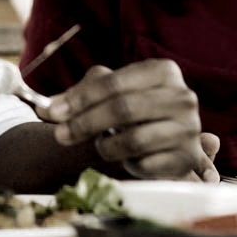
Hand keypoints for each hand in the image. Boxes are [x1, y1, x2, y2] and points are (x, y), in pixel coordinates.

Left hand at [41, 59, 214, 180]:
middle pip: (123, 109)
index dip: (80, 98)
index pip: (114, 83)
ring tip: (100, 145)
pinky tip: (127, 158)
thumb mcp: (113, 91)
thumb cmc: (136, 109)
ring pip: (134, 140)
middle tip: (60, 134)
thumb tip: (47, 107)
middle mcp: (183, 96)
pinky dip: (128, 164)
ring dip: (106, 146)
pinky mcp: (187, 158)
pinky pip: (146, 165)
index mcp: (164, 71)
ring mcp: (189, 128)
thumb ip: (81, 94)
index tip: (53, 111)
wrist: (170, 139)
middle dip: (85, 122)